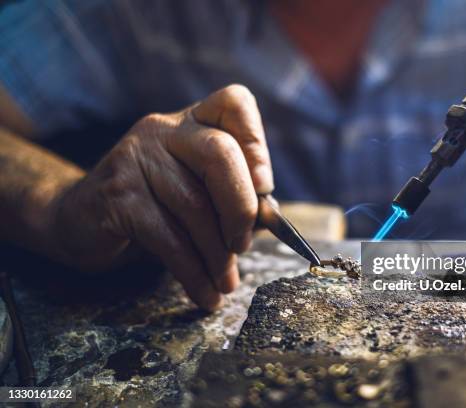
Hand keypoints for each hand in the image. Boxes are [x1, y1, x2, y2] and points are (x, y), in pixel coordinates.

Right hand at [44, 85, 273, 309]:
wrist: (78, 221)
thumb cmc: (153, 206)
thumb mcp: (196, 192)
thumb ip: (231, 197)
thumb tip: (268, 220)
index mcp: (192, 122)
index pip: (233, 103)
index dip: (257, 142)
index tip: (264, 188)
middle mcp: (164, 130)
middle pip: (220, 154)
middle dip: (241, 208)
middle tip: (243, 246)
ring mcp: (136, 159)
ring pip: (194, 205)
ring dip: (218, 255)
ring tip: (225, 282)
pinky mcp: (117, 196)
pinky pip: (168, 238)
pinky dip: (194, 273)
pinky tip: (205, 293)